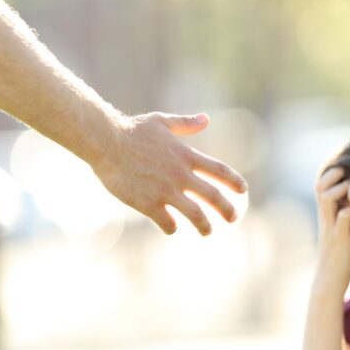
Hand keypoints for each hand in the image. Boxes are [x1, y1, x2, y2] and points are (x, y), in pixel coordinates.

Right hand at [92, 112, 247, 235]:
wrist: (106, 143)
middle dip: (227, 209)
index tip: (243, 190)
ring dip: (204, 225)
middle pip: (213, 196)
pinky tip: (171, 228)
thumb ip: (185, 123)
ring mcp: (166, 191)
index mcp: (186, 156)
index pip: (219, 171)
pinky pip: (168, 222)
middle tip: (233, 217)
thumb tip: (206, 119)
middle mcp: (181, 175)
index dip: (234, 181)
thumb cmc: (132, 130)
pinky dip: (172, 227)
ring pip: (195, 215)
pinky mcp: (149, 204)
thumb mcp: (161, 122)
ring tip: (207, 231)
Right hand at [313, 167, 349, 294]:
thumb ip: (344, 214)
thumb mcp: (339, 230)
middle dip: (337, 174)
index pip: (321, 183)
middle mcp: (325, 216)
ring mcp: (331, 226)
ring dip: (344, 188)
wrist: (329, 279)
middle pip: (321, 185)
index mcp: (325, 213)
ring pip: (328, 197)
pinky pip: (343, 218)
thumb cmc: (339, 255)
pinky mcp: (339, 238)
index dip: (333, 172)